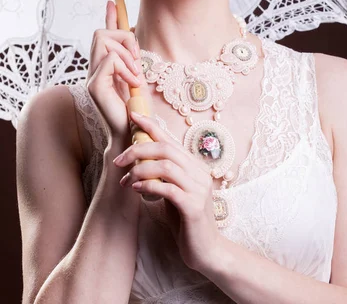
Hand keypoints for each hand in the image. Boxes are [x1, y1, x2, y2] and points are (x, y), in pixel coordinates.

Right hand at [86, 0, 144, 143]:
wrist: (131, 131)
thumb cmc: (135, 107)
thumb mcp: (137, 76)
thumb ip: (132, 59)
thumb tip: (133, 41)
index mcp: (104, 65)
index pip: (103, 35)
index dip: (109, 18)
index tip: (113, 2)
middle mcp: (94, 68)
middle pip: (102, 32)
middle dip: (125, 39)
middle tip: (137, 61)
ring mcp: (92, 76)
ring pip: (105, 42)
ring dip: (126, 55)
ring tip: (135, 75)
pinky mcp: (95, 85)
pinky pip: (109, 59)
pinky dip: (124, 67)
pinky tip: (132, 82)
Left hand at [113, 111, 222, 272]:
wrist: (206, 250)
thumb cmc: (186, 221)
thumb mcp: (173, 192)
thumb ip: (163, 176)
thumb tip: (139, 161)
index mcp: (193, 166)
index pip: (170, 139)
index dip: (151, 125)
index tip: (132, 116)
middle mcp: (198, 172)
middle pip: (166, 149)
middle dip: (138, 150)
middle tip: (118, 160)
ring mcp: (198, 189)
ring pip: (166, 166)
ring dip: (140, 170)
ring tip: (125, 180)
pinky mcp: (193, 206)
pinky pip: (167, 189)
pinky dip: (148, 186)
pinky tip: (136, 190)